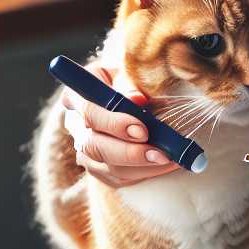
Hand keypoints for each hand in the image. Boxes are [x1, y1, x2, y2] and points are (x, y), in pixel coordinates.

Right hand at [60, 60, 183, 187]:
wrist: (127, 90)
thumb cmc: (128, 77)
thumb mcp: (127, 70)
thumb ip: (130, 83)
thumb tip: (137, 99)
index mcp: (77, 96)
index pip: (89, 112)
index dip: (115, 124)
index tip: (143, 130)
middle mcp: (76, 126)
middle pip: (94, 146)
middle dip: (130, 153)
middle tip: (161, 153)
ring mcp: (85, 151)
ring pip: (107, 167)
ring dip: (142, 166)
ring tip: (172, 159)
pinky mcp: (99, 169)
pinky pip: (119, 178)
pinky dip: (145, 173)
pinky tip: (167, 164)